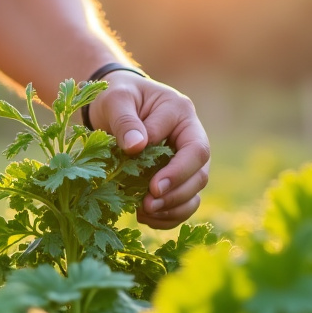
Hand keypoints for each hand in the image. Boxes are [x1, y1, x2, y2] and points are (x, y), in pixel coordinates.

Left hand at [86, 71, 209, 229]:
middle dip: (176, 194)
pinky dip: (166, 215)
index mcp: (182, 113)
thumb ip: (125, 121)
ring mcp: (183, 159)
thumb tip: (137, 146)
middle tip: (148, 204)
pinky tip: (144, 217)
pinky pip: (180, 203)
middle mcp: (189, 137)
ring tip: (144, 212)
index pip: (193, 149)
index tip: (151, 187)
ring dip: (173, 208)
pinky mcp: (172, 177)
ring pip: (194, 192)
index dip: (176, 172)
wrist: (111, 102)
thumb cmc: (115, 95)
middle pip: (200, 174)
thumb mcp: (115, 99)